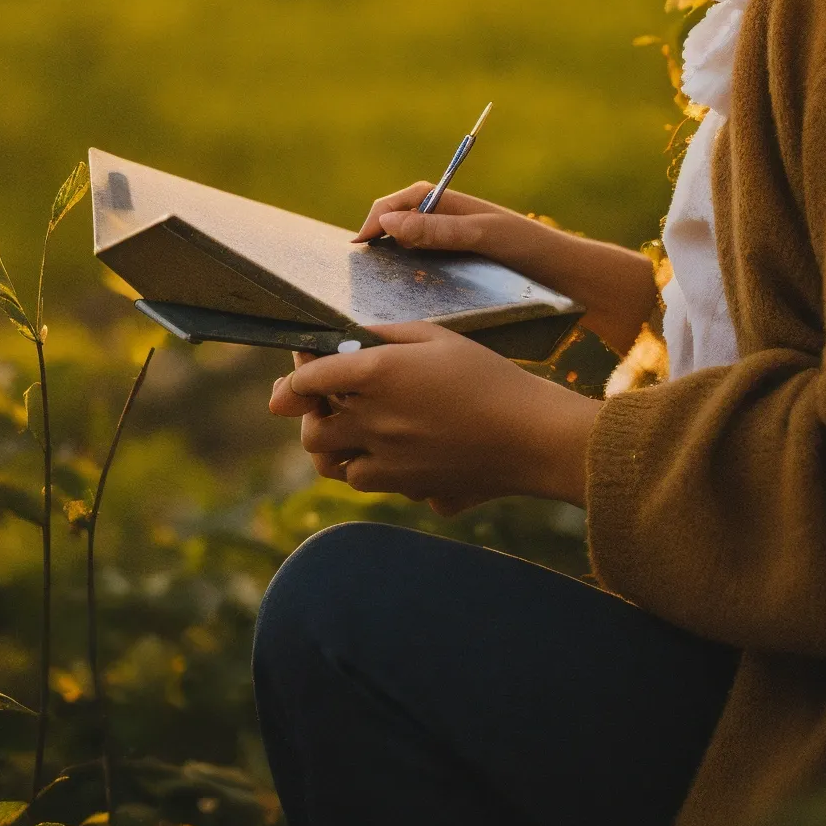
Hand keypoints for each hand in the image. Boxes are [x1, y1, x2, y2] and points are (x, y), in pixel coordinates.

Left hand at [267, 324, 599, 508]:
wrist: (532, 436)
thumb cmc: (488, 375)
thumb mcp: (438, 336)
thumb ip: (387, 334)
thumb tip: (349, 338)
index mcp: (376, 377)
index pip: (307, 380)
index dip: (293, 375)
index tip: (294, 372)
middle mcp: (374, 426)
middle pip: (312, 435)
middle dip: (310, 418)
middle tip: (323, 403)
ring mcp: (391, 467)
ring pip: (338, 470)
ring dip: (338, 451)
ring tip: (352, 432)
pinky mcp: (412, 491)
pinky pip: (378, 486)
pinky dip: (376, 471)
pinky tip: (397, 452)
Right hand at [355, 186, 656, 356]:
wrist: (577, 284)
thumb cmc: (535, 251)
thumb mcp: (487, 236)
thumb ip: (441, 229)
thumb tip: (388, 222)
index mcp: (456, 205)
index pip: (404, 200)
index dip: (377, 215)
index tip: (358, 244)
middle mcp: (452, 225)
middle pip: (400, 226)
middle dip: (376, 242)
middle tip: (355, 274)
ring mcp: (456, 254)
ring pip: (410, 255)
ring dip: (390, 267)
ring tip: (370, 294)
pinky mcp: (464, 281)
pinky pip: (426, 278)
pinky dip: (408, 287)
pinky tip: (401, 311)